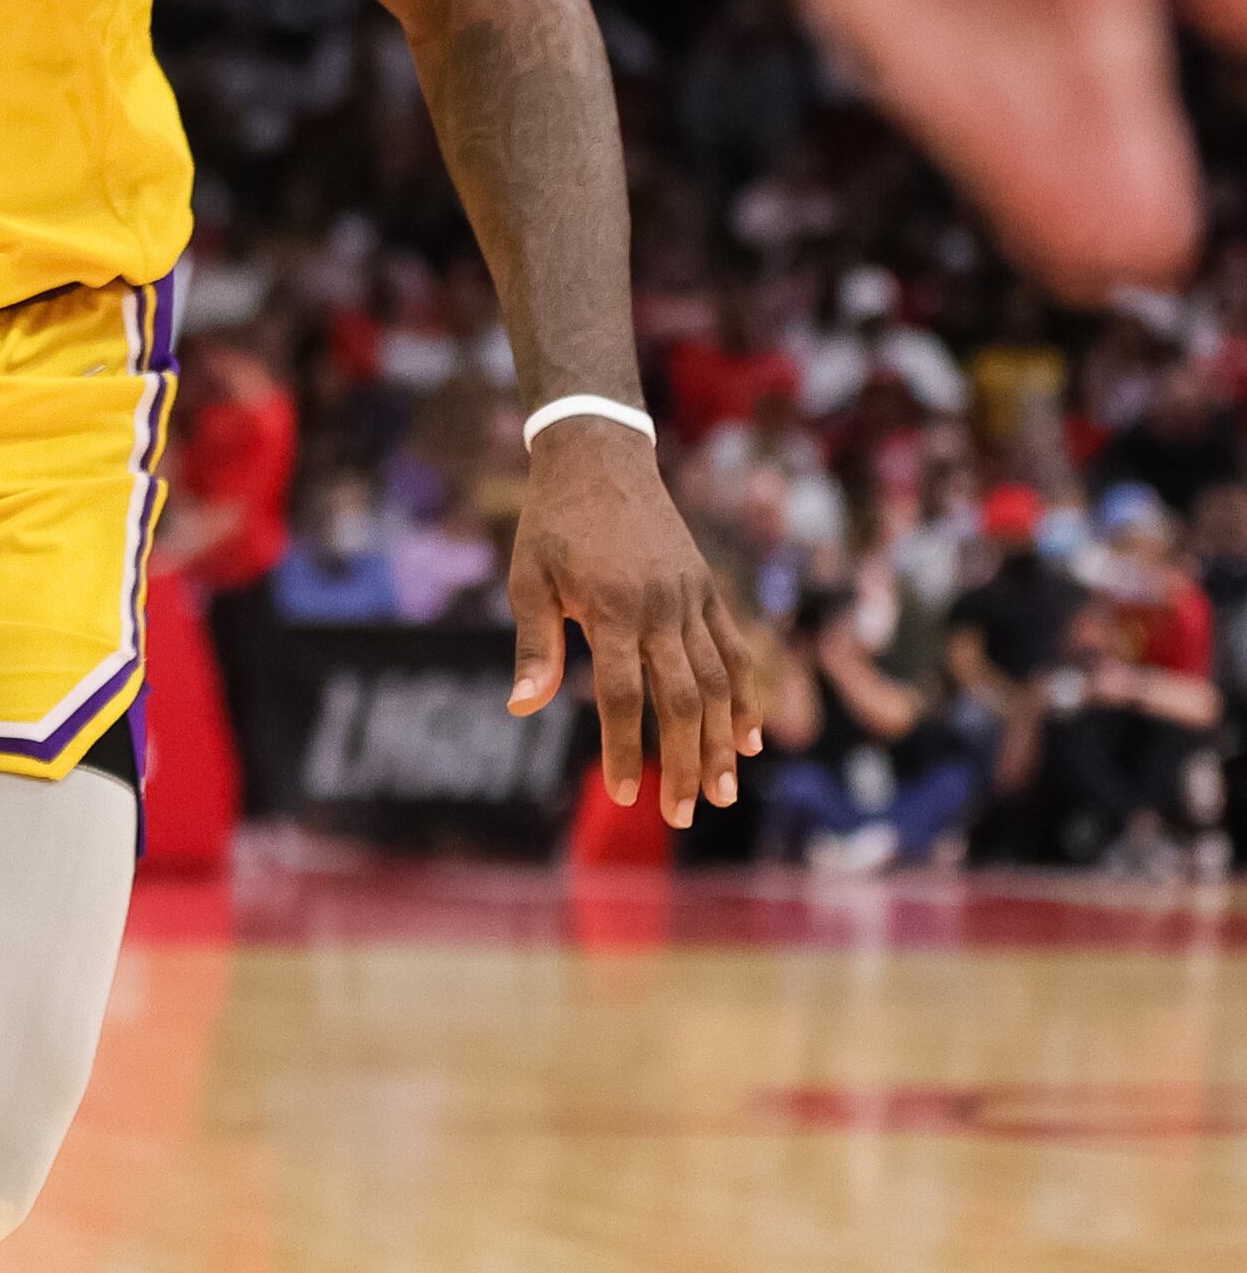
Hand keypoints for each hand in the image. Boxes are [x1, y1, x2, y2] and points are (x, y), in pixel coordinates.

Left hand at [507, 422, 763, 828]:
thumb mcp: (527, 580)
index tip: (623, 793)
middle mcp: (662, 608)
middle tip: (688, 814)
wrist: (599, 459)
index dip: (626, 748)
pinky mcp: (707, 590)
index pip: (624, 696)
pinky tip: (750, 738)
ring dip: (725, 741)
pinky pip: (734, 650)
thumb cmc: (550, 524)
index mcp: (612, 609)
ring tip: (727, 791)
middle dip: (687, 761)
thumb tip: (523, 709)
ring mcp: (692, 599)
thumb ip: (533, 646)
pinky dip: (746, 695)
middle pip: (685, 699)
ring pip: (720, 681)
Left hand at [740, 0, 1246, 290]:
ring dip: (989, 109)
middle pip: (1004, 38)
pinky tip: (953, 76)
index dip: (1114, 130)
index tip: (1156, 245)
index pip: (1084, 25)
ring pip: (926, 5)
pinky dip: (898, 4)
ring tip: (1067, 204)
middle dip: (1057, 147)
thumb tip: (1245, 28)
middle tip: (1122, 251)